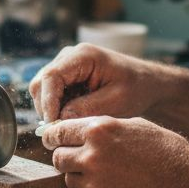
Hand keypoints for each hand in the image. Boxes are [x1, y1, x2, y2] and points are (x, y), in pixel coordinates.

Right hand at [29, 43, 162, 121]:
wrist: (147, 84)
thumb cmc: (136, 88)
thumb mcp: (116, 101)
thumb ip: (87, 108)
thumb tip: (59, 120)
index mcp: (83, 56)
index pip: (51, 76)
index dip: (47, 102)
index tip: (53, 125)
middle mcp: (69, 57)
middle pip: (41, 83)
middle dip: (47, 109)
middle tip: (62, 131)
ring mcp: (66, 66)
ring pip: (42, 91)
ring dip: (52, 110)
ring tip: (73, 124)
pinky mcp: (66, 78)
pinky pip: (51, 95)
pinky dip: (58, 109)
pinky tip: (76, 117)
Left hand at [41, 116, 188, 187]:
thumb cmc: (167, 152)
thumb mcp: (135, 126)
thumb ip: (104, 128)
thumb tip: (80, 130)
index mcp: (99, 131)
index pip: (58, 131)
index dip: (54, 136)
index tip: (55, 139)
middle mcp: (92, 157)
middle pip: (58, 158)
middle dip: (66, 158)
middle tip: (80, 158)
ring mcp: (96, 185)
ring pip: (70, 180)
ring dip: (81, 177)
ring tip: (108, 173)